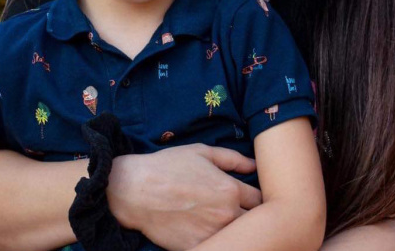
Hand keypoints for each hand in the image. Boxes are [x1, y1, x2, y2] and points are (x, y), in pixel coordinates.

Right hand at [107, 144, 261, 250]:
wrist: (134, 191)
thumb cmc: (167, 167)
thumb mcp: (201, 153)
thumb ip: (232, 159)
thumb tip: (254, 165)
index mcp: (230, 189)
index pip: (260, 200)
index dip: (257, 199)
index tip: (250, 198)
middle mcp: (226, 214)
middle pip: (255, 222)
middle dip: (252, 217)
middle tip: (242, 212)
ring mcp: (212, 234)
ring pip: (240, 238)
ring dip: (237, 230)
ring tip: (227, 223)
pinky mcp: (198, 247)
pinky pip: (220, 247)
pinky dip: (220, 241)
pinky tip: (211, 233)